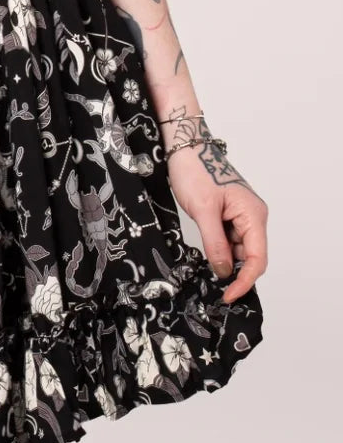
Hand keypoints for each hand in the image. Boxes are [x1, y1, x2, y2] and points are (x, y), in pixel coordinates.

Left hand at [164, 143, 267, 304]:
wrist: (185, 147)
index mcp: (253, 215)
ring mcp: (241, 215)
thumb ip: (215, 243)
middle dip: (235, 274)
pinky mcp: (229, 214)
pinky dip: (219, 250)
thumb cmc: (196, 170)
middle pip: (250, 256)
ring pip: (238, 250)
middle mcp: (253, 217)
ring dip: (225, 262)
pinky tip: (207, 256)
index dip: (244, 281)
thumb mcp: (203, 210)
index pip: (257, 259)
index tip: (228, 296)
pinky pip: (229, 240)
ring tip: (207, 273)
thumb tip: (223, 272)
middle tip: (215, 290)